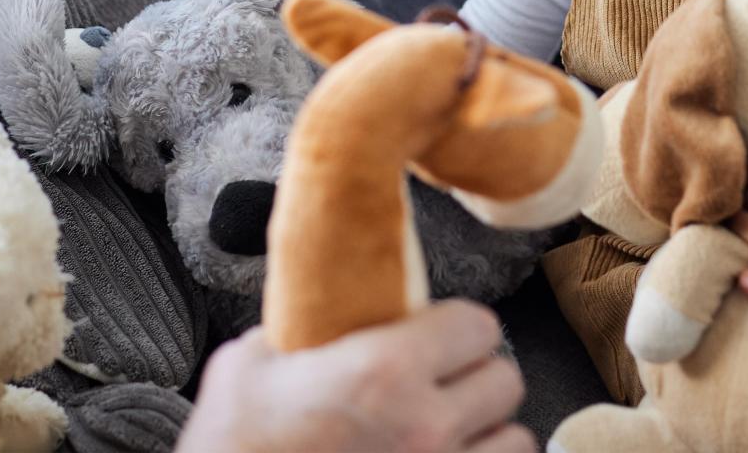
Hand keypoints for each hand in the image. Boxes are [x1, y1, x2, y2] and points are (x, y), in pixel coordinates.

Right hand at [174, 300, 532, 452]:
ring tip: (451, 429)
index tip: (438, 332)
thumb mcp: (249, 363)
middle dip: (476, 375)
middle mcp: (426, 426)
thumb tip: (319, 309)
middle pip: (505, 380)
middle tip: (442, 380)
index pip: (479, 326)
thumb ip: (299, 328)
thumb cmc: (234, 447)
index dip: (458, 326)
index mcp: (385, 371)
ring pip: (514, 441)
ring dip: (487, 431)